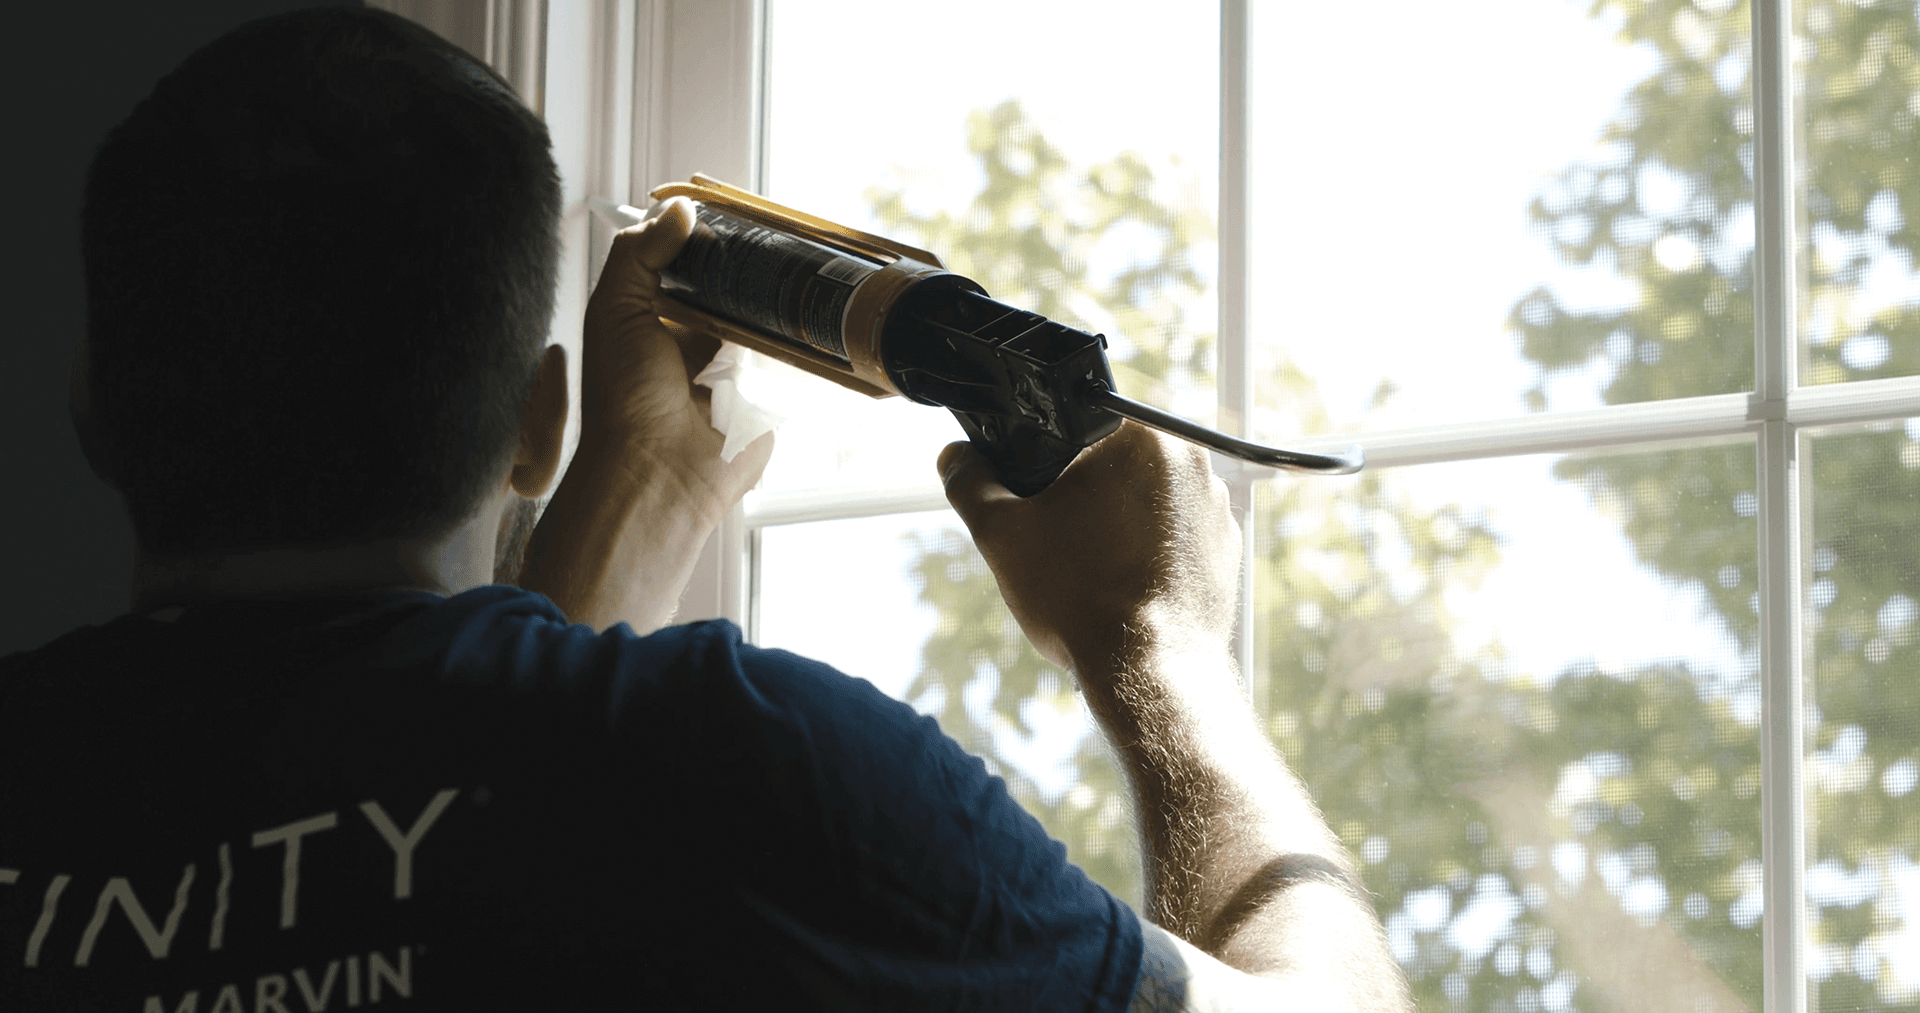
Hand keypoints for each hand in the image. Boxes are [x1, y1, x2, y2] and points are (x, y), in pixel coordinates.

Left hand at [578, 195, 771, 514]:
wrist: (657, 473)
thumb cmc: (624, 398)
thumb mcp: (615, 309)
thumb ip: (640, 253)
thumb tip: (681, 209)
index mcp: (656, 323)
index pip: (689, 270)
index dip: (708, 242)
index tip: (734, 214)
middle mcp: (695, 347)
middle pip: (733, 293)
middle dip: (752, 269)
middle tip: (776, 239)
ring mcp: (735, 376)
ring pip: (766, 324)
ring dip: (778, 303)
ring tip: (801, 269)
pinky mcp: (767, 402)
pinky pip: (790, 364)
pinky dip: (798, 344)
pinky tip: (813, 314)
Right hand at [937, 421, 1240, 674]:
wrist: (1145, 669)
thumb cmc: (1081, 598)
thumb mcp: (1001, 533)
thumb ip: (970, 483)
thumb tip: (956, 458)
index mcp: (1141, 436)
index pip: (1085, 425)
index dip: (1055, 461)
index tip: (1043, 498)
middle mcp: (1192, 462)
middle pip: (1120, 464)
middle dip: (1090, 496)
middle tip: (1065, 541)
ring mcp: (1217, 508)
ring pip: (1150, 501)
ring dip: (1123, 525)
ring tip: (1096, 570)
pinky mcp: (1228, 551)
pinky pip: (1180, 538)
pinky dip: (1155, 555)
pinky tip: (1127, 587)